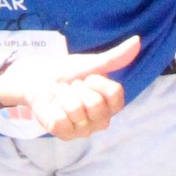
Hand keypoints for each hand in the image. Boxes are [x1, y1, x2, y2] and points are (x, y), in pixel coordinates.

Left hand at [3, 36, 137, 140]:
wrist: (38, 79)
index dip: (98, 82)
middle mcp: (101, 121)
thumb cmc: (68, 73)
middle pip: (95, 104)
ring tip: (60, 94)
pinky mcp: (64, 135)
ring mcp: (83, 130)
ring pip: (76, 110)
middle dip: (78, 87)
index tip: (88, 77)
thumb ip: (114, 58)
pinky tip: (52, 106)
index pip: (116, 94)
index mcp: (111, 104)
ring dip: (63, 94)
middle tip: (72, 86)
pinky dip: (52, 107)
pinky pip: (60, 121)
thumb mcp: (90, 64)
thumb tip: (137, 40)